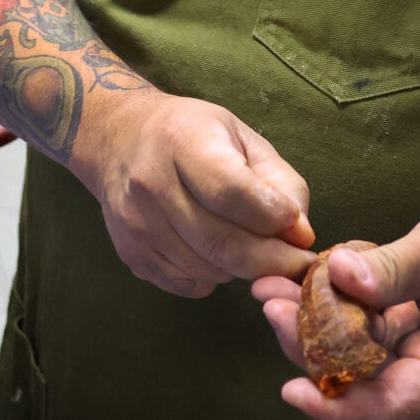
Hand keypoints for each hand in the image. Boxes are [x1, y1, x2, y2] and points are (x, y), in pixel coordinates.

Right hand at [71, 90, 316, 297]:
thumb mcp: (243, 138)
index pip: (231, 193)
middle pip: (223, 244)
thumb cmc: (192, 135)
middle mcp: (151, 183)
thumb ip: (282, 184)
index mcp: (182, 141)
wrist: (119, 139)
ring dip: (243, 268)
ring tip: (249, 243)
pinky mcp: (131, 254)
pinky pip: (190, 284)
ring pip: (210, 271)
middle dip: (272, 261)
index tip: (294, 224)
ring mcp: (136, 224)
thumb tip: (301, 236)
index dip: (272, 216)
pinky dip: (215, 276)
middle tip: (296, 261)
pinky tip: (213, 249)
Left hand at [249, 182, 419, 419]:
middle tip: (269, 303)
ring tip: (276, 287)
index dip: (337, 405)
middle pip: (366, 376)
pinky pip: (373, 321)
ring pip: (362, 347)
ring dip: (319, 319)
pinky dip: (345, 301)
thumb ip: (393, 269)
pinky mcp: (419, 321)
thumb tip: (336, 279)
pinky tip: (315, 274)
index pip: (390, 403)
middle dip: (312, 345)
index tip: (290, 390)